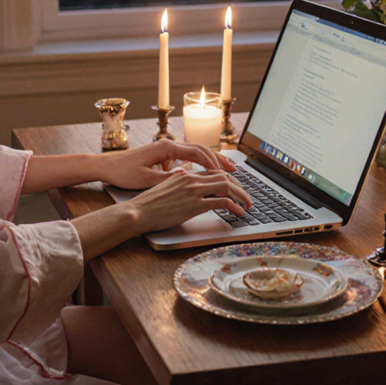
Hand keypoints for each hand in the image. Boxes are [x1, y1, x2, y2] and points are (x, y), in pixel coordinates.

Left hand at [99, 139, 236, 190]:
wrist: (106, 166)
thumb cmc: (122, 172)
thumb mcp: (145, 179)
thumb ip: (167, 179)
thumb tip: (187, 179)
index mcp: (165, 147)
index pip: (197, 152)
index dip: (213, 163)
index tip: (225, 174)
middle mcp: (168, 144)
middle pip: (200, 148)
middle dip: (218, 159)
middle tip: (233, 170)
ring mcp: (166, 148)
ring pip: (195, 151)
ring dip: (210, 160)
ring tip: (226, 170)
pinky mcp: (163, 154)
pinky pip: (187, 156)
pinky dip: (199, 163)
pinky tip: (205, 173)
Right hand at [123, 169, 251, 233]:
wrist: (137, 212)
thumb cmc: (147, 205)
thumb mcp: (164, 190)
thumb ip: (178, 187)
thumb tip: (186, 188)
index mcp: (184, 175)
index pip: (212, 172)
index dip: (227, 179)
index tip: (234, 187)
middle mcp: (191, 179)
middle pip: (223, 177)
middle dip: (238, 187)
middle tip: (246, 197)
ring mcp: (194, 191)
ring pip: (227, 187)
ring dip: (241, 196)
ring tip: (248, 205)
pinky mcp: (195, 205)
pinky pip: (223, 202)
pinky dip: (235, 206)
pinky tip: (239, 213)